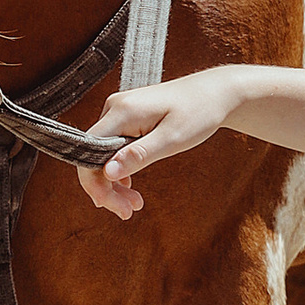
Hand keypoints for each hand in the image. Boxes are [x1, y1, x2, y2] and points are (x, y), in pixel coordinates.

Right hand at [77, 69, 245, 216]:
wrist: (216, 93)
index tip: (116, 207)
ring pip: (103, 154)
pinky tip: (130, 185)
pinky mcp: (128, 117)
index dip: (95, 184)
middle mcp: (114, 108)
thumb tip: (106, 173)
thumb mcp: (172, 139)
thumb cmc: (199, 112)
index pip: (89, 152)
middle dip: (107, 188)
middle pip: (93, 156)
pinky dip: (121, 168)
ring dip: (114, 182)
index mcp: (122, 112)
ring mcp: (120, 111)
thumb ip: (138, 155)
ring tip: (134, 203)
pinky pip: (113, 147)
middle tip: (128, 212)